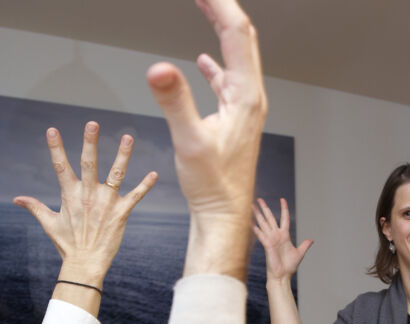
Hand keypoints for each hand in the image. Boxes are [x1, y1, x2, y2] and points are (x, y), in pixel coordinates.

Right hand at [14, 122, 157, 287]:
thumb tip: (17, 199)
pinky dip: (145, 185)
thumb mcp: (49, 223)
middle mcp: (88, 195)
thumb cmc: (67, 244)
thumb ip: (35, 207)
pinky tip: (154, 174)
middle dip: (90, 143)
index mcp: (70, 195)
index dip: (56, 148)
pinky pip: (135, 196)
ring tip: (128, 137)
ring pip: (116, 174)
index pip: (60, 166)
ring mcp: (106, 203)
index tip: (52, 130)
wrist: (84, 264)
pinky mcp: (121, 213)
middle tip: (92, 123)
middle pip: (88, 163)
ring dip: (122, 155)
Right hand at [146, 0, 267, 280]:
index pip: (236, 34)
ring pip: (236, 57)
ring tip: (206, 6)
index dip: (220, 4)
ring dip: (221, 29)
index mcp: (246, 96)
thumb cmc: (213, 187)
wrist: (224, 216)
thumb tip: (158, 67)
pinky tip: (203, 59)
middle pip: (242, 39)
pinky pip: (228, 80)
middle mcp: (250, 98)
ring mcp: (244, 109)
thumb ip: (174, 101)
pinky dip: (216, 62)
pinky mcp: (234, 120)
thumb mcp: (189, 142)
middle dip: (224, 9)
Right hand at [252, 198, 311, 281]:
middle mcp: (276, 235)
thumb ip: (304, 245)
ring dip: (257, 214)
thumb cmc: (289, 266)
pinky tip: (250, 221)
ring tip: (251, 205)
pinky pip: (260, 234)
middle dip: (264, 208)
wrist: (282, 276)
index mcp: (284, 235)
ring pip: (263, 223)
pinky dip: (255, 227)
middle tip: (259, 199)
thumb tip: (311, 240)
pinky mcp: (266, 244)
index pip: (284, 218)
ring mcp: (270, 239)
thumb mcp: (299, 253)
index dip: (284, 209)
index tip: (282, 200)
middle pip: (269, 218)